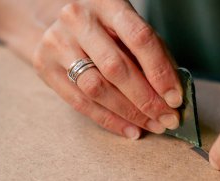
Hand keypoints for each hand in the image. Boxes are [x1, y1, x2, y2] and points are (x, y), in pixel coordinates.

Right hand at [33, 0, 181, 138]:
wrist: (60, 24)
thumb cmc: (106, 28)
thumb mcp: (131, 30)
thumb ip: (153, 54)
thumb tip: (173, 93)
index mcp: (108, 3)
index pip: (139, 38)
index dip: (160, 72)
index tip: (175, 98)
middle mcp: (78, 19)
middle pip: (116, 68)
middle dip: (147, 100)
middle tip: (167, 119)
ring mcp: (57, 42)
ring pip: (97, 88)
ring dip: (129, 113)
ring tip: (152, 125)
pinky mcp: (44, 65)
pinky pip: (80, 102)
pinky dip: (109, 120)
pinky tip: (130, 129)